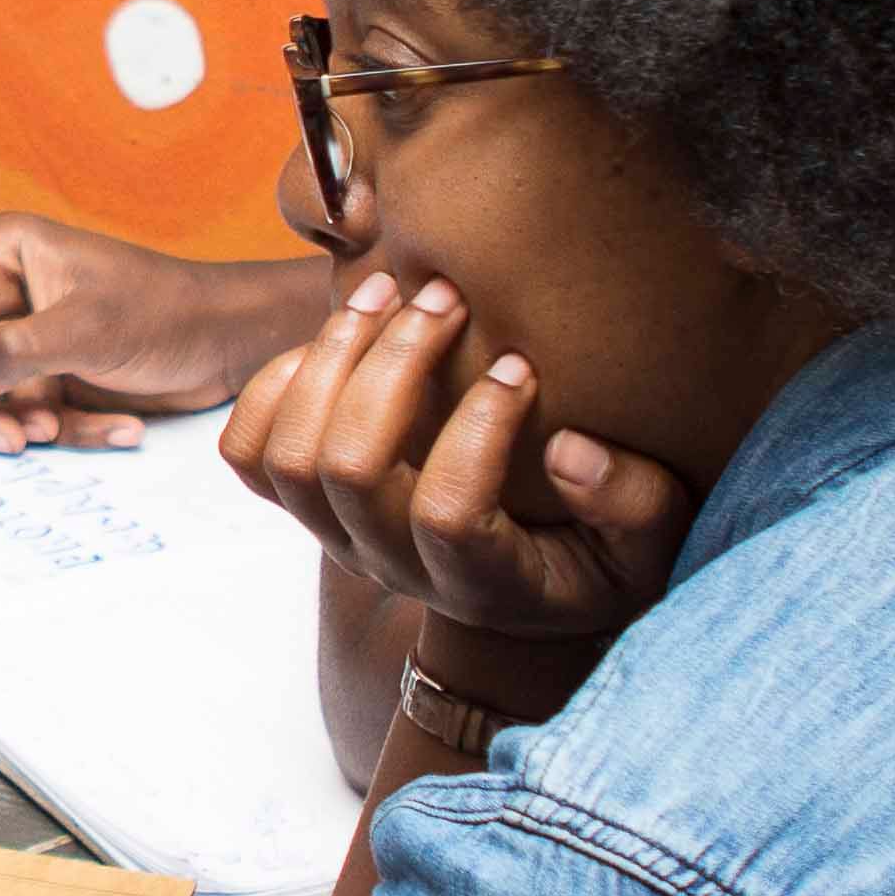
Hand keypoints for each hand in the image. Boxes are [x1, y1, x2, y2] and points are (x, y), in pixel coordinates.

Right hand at [0, 215, 323, 451]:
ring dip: (16, 424)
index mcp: (1, 255)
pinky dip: (68, 431)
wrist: (227, 344)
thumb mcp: (89, 328)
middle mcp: (2, 296)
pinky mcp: (46, 379)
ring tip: (55, 432)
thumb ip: (17, 353)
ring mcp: (22, 340)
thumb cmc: (166, 311)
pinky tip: (118, 427)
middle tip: (1, 438)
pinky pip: (28, 416)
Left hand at [218, 271, 684, 654]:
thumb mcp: (647, 549)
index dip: (477, 432)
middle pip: (348, 469)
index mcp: (478, 581)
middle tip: (445, 297)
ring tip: (387, 293)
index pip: (447, 511)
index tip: (519, 367)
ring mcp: (337, 537)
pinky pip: (247, 454)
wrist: (523, 602)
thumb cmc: (595, 562)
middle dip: (391, 366)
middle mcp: (391, 564)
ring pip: (288, 455)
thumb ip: (633, 506)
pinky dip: (271, 387)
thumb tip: (570, 451)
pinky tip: (331, 336)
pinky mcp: (307, 506)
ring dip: (330, 359)